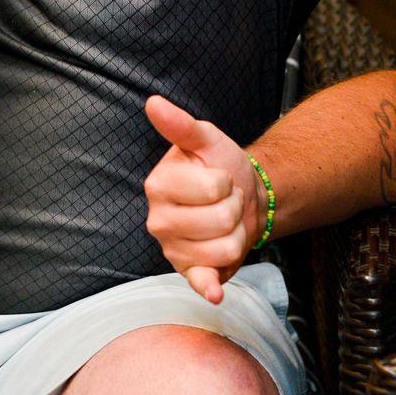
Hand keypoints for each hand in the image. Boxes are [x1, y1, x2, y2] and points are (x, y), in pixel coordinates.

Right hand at [143, 95, 258, 303]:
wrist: (241, 195)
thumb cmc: (220, 166)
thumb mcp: (205, 139)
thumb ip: (180, 125)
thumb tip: (153, 103)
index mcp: (158, 185)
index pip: (211, 189)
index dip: (225, 183)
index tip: (218, 180)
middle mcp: (159, 220)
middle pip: (220, 221)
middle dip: (235, 208)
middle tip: (226, 201)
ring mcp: (173, 249)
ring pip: (225, 247)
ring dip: (237, 232)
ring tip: (226, 221)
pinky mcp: (189, 272)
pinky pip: (200, 282)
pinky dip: (209, 289)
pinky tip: (215, 290)